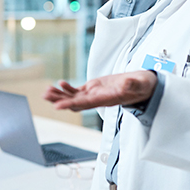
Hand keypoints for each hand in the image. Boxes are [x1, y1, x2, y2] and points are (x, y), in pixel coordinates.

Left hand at [43, 71, 157, 111]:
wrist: (143, 86)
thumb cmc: (142, 86)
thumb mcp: (140, 83)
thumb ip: (133, 84)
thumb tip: (127, 83)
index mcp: (107, 99)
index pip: (86, 104)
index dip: (71, 104)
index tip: (58, 105)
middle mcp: (98, 99)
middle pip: (75, 103)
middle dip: (60, 100)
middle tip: (45, 95)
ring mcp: (96, 94)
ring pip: (74, 97)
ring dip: (60, 95)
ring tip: (46, 91)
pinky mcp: (95, 89)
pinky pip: (79, 91)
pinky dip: (68, 88)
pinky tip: (60, 83)